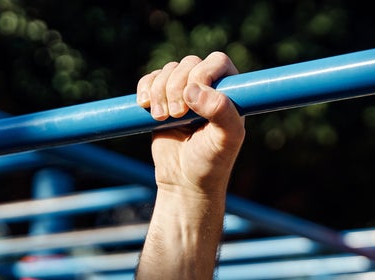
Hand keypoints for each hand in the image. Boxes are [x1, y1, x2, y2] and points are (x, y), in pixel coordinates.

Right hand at [136, 52, 244, 198]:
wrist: (183, 180)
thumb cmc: (211, 162)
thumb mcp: (223, 141)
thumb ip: (220, 113)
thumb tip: (195, 89)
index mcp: (230, 91)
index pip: (217, 61)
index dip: (201, 74)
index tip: (192, 100)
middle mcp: (208, 86)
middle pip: (188, 64)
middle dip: (176, 87)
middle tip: (177, 115)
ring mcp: (184, 90)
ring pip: (167, 71)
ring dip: (159, 92)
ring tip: (161, 118)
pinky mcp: (162, 98)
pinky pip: (150, 79)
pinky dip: (145, 89)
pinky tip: (145, 106)